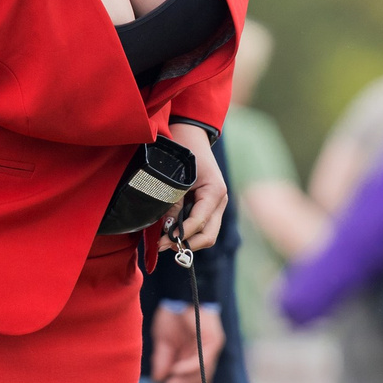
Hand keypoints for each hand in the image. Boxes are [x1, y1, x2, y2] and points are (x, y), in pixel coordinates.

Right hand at [148, 304, 224, 382]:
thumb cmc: (172, 315)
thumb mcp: (163, 342)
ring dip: (186, 382)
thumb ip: (162, 361)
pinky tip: (175, 371)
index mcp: (195, 357)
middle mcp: (206, 355)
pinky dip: (189, 368)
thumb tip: (159, 381)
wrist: (179, 294)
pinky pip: (203, 361)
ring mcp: (212, 349)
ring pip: (203, 375)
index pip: (195, 382)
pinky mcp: (213, 341)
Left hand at [169, 122, 226, 249]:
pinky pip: (203, 226)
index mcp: (215, 192)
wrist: (191, 136)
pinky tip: (172, 231)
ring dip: (188, 240)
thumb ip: (173, 203)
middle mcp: (220, 201)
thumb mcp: (176, 177)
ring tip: (165, 240)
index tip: (162, 242)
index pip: (199, 222)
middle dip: (187, 243)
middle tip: (164, 246)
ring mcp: (217, 205)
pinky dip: (189, 232)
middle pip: (208, 235)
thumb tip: (167, 228)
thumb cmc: (184, 151)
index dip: (181, 235)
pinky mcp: (210, 207)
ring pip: (207, 234)